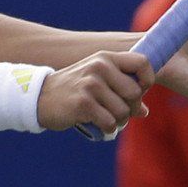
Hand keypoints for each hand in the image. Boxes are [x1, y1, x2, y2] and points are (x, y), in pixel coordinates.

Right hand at [36, 51, 155, 134]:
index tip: (139, 92)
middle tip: (117, 112)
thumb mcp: (97, 80)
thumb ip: (121, 89)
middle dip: (130, 108)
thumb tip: (144, 111)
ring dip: (118, 121)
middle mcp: (99, 67)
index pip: (143, 62)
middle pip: (135, 93)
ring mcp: (90, 84)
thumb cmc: (74, 89)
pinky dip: (107, 129)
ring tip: (105, 118)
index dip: (147, 80)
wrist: (40, 97)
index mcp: (105, 58)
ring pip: (124, 111)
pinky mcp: (83, 103)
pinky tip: (97, 124)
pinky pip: (110, 123)